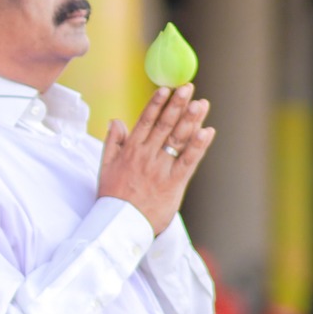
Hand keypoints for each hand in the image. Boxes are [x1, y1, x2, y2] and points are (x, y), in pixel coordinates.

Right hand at [98, 85, 214, 234]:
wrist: (120, 225)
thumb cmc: (113, 197)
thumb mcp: (105, 167)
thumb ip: (112, 142)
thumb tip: (116, 120)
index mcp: (130, 150)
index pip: (145, 120)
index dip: (156, 103)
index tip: (166, 88)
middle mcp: (146, 155)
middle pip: (165, 125)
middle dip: (177, 104)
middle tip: (188, 88)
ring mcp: (160, 168)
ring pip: (178, 139)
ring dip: (190, 119)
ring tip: (201, 103)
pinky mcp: (173, 183)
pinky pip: (188, 161)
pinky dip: (198, 146)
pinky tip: (207, 131)